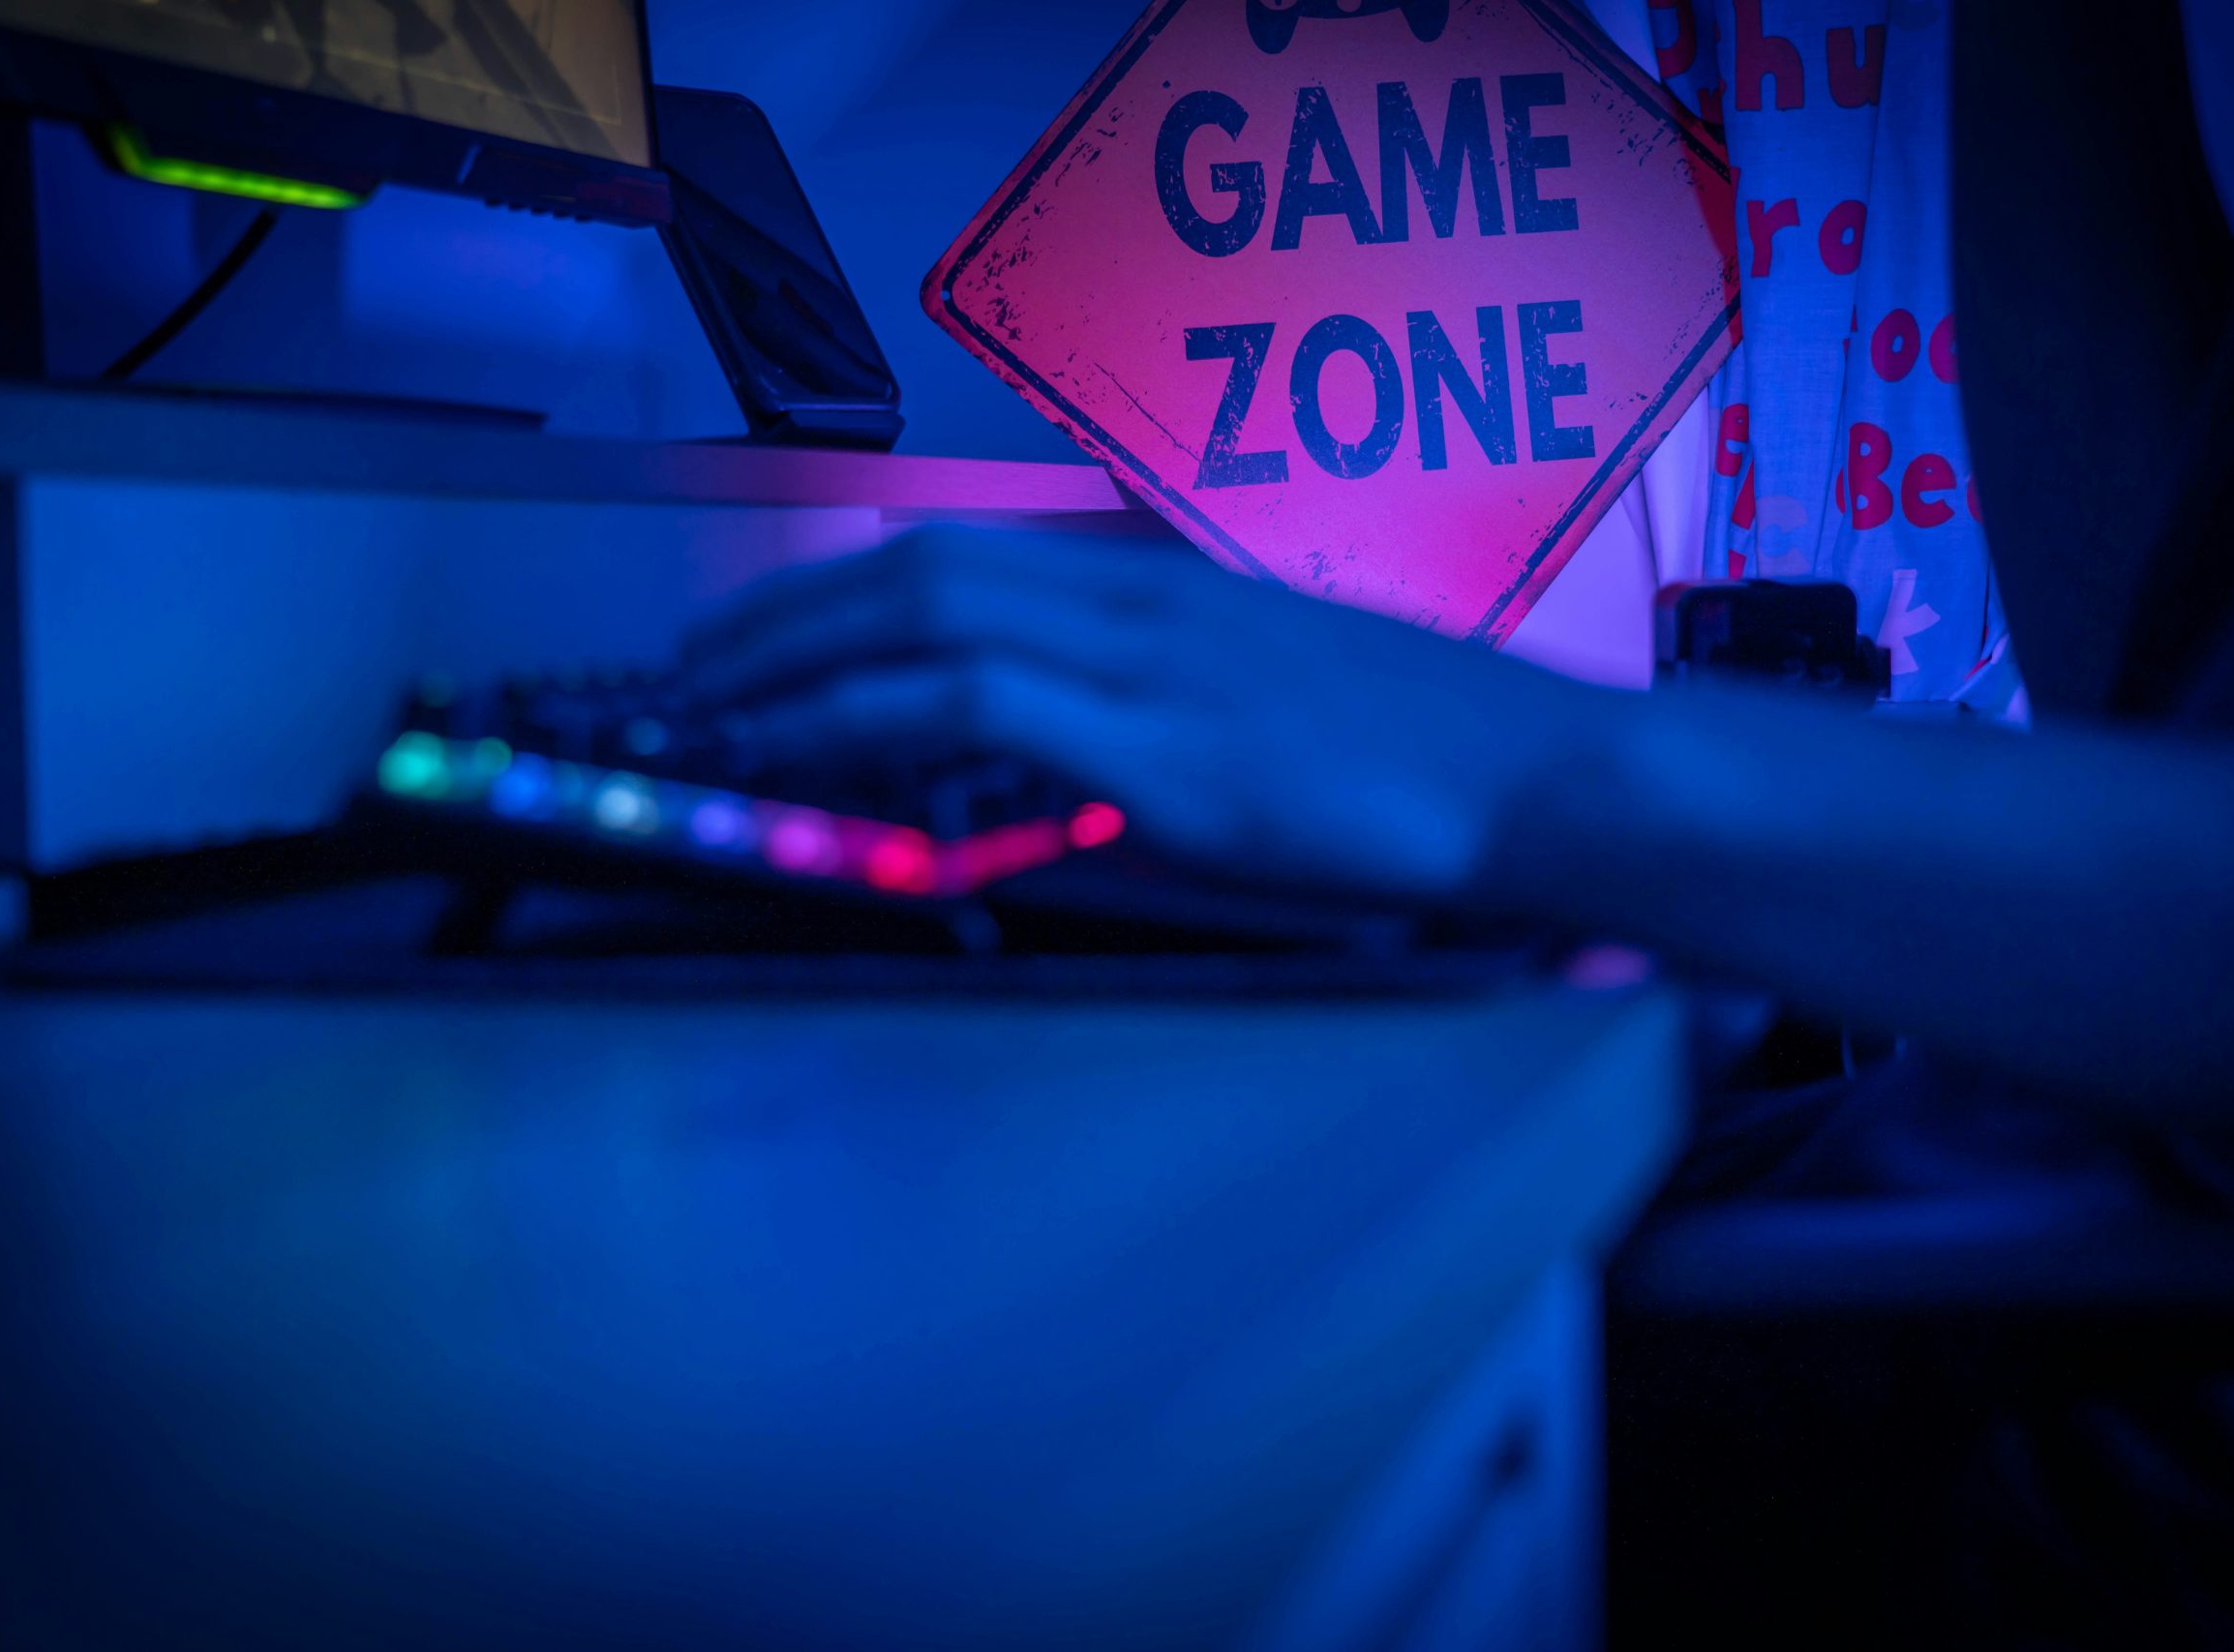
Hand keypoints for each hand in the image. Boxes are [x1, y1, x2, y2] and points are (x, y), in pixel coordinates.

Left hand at [676, 526, 1604, 907]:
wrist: (1538, 782)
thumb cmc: (1416, 764)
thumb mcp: (1263, 725)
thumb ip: (1146, 734)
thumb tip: (1033, 785)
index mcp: (1161, 591)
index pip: (962, 561)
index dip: (841, 593)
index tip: (767, 633)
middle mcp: (1139, 602)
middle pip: (918, 568)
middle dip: (785, 614)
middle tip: (696, 667)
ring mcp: (1149, 666)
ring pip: (927, 617)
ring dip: (797, 657)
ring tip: (710, 706)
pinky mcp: (1163, 750)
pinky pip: (980, 708)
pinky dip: (873, 716)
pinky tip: (807, 748)